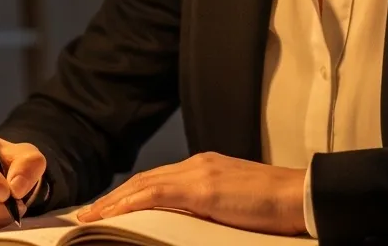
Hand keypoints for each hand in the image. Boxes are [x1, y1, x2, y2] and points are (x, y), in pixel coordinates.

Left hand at [76, 151, 306, 235]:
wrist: (302, 195)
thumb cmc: (276, 208)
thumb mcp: (233, 207)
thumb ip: (207, 209)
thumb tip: (184, 224)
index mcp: (204, 168)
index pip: (156, 180)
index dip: (128, 195)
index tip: (106, 210)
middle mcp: (197, 164)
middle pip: (143, 180)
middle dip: (113, 198)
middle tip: (85, 215)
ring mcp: (199, 172)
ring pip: (144, 185)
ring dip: (113, 202)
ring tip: (89, 219)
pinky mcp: (204, 186)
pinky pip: (157, 193)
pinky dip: (131, 203)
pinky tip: (112, 215)